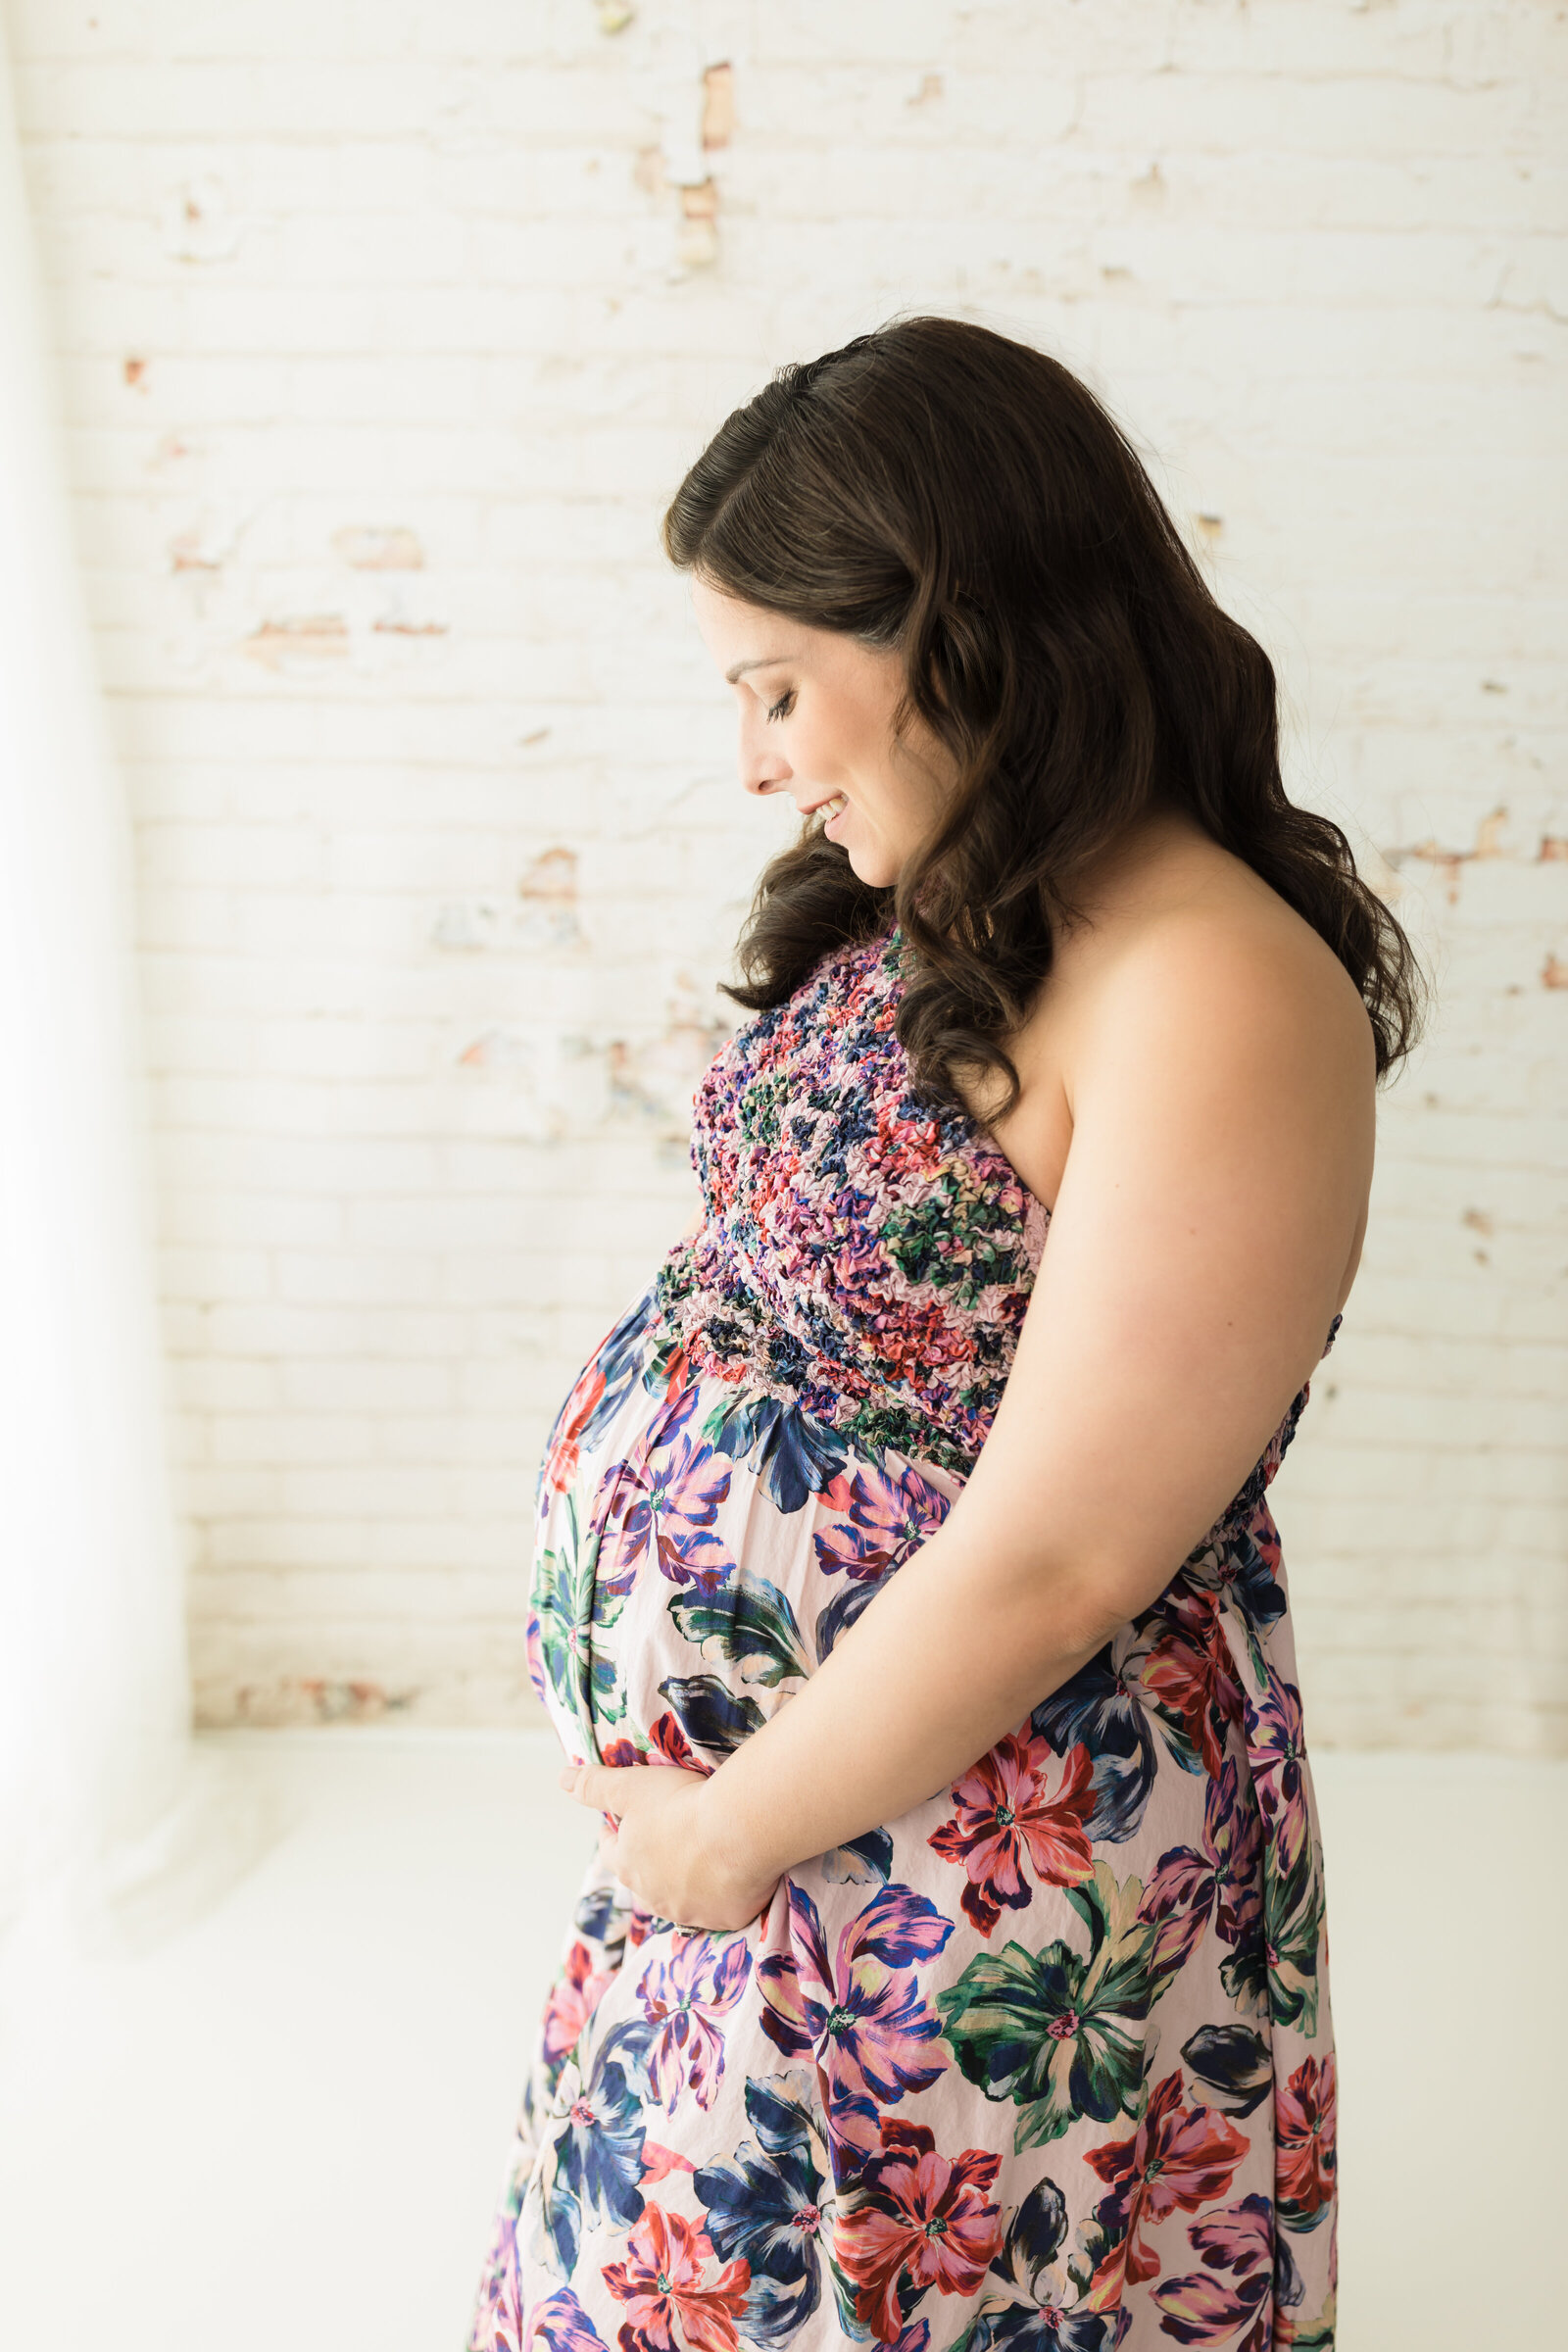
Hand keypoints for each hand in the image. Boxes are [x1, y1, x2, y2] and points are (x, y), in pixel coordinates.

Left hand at [558, 1758, 778, 1933]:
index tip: (616, 1826)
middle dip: (648, 1863)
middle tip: (662, 1843)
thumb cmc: (680, 1805)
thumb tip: (562, 1779)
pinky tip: (729, 1880)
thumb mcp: (630, 1786)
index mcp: (628, 1865)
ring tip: (697, 1862)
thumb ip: (594, 1786)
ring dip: (682, 1884)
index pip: (611, 1851)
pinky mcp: (726, 1918)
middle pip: (643, 1880)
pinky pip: (718, 1909)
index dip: (612, 1836)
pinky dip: (719, 1897)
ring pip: (679, 1900)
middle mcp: (653, 1896)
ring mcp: (691, 1911)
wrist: (737, 1831)